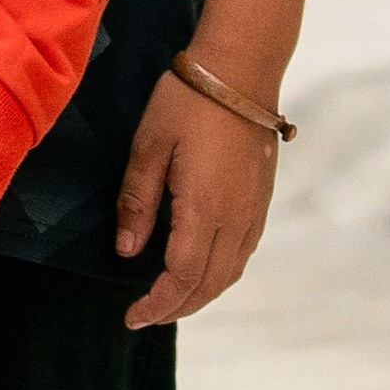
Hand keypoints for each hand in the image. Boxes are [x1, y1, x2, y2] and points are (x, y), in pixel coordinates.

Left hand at [113, 67, 285, 329]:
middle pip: (209, 284)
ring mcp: (254, 211)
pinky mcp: (261, 202)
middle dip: (176, 308)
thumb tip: (127, 252)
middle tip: (144, 318)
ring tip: (168, 303)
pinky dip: (218, 275)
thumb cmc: (187, 102)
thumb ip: (137, 202)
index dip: (157, 303)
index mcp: (206, 207)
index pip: (182, 276)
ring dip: (200, 296)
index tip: (131, 317)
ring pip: (230, 273)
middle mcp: (237, 218)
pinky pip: (242, 254)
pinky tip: (198, 273)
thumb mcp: (147, 146)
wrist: (240, 72)